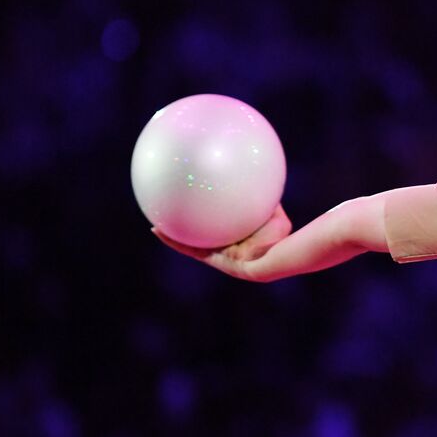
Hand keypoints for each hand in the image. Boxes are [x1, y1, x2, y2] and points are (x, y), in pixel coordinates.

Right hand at [151, 203, 291, 282]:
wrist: (275, 257)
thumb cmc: (279, 237)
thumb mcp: (273, 213)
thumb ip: (266, 198)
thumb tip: (262, 177)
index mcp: (238, 237)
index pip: (220, 225)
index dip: (210, 217)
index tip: (200, 205)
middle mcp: (225, 246)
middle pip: (202, 233)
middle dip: (188, 224)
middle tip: (174, 211)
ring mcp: (217, 254)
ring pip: (189, 242)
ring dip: (173, 233)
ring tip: (157, 221)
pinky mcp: (210, 259)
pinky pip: (188, 248)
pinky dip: (173, 240)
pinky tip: (158, 229)